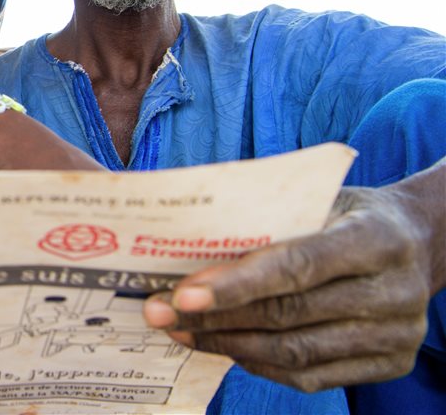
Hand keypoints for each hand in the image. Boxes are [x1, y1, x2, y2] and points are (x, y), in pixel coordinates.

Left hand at [142, 185, 435, 391]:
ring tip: (182, 329)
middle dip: (216, 316)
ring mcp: (398, 334)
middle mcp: (396, 291)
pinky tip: (224, 345)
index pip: (298, 265)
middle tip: (162, 311)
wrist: (414, 242)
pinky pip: (312, 376)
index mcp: (377, 238)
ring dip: (228, 343)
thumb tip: (182, 237)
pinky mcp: (392, 364)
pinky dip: (260, 363)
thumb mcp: (316, 198)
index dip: (238, 283)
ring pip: (296, 352)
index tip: (183, 293)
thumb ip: (266, 218)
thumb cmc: (344, 212)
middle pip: (290, 314)